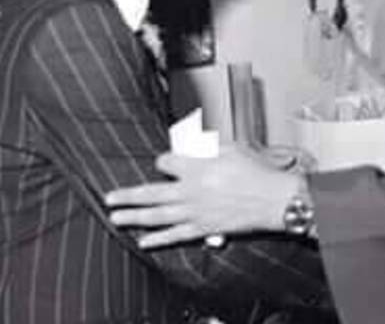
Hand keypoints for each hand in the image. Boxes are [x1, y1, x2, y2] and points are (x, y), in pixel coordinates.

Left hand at [105, 143, 306, 248]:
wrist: (275, 199)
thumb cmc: (259, 172)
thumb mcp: (233, 147)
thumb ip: (209, 145)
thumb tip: (193, 144)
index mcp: (197, 166)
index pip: (166, 161)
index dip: (164, 160)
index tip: (166, 161)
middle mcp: (191, 190)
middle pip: (150, 192)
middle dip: (127, 195)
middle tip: (109, 198)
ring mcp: (195, 211)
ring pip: (157, 216)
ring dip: (133, 217)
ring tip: (116, 218)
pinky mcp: (204, 228)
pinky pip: (175, 235)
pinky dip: (158, 239)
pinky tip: (144, 241)